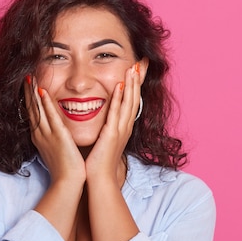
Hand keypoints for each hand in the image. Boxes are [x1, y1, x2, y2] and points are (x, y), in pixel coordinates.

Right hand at [24, 78, 85, 186]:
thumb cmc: (65, 169)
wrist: (68, 182)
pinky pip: (51, 116)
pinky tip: (42, 92)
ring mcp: (47, 135)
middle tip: (25, 77)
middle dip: (28, 92)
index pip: (33, 114)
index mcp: (40, 137)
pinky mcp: (58, 136)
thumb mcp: (56, 150)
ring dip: (33, 93)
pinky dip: (46, 104)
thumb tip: (57, 132)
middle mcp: (40, 134)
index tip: (28, 87)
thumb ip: (55, 139)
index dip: (30, 100)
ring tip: (30, 78)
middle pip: (32, 109)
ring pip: (38, 109)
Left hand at [85, 62, 141, 184]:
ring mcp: (120, 130)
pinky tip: (119, 85)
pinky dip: (118, 98)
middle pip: (135, 98)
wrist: (100, 179)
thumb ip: (106, 128)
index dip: (136, 85)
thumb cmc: (99, 162)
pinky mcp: (112, 134)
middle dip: (138, 79)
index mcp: (124, 127)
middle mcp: (125, 127)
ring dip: (131, 84)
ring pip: (128, 102)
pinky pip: (116, 112)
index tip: (138, 69)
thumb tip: (103, 120)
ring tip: (133, 67)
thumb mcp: (105, 141)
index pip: (132, 101)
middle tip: (141, 61)